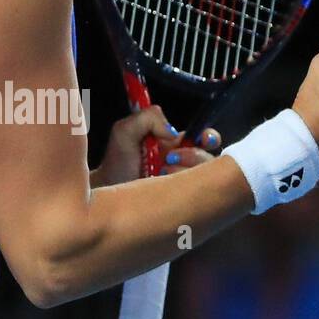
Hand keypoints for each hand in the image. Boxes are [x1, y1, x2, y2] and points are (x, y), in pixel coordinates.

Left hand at [90, 104, 220, 186]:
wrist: (107, 192)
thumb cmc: (117, 161)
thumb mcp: (125, 130)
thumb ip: (149, 118)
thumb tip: (173, 133)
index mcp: (176, 144)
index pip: (204, 138)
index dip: (208, 137)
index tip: (202, 139)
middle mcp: (185, 163)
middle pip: (210, 158)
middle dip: (196, 155)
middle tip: (170, 157)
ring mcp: (185, 183)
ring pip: (204, 176)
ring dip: (183, 170)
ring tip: (159, 171)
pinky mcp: (183, 201)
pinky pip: (196, 194)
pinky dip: (181, 187)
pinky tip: (161, 184)